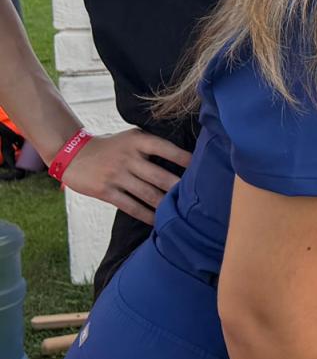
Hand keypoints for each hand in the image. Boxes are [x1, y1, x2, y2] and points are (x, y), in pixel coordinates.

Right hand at [60, 128, 191, 223]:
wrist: (73, 154)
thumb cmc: (111, 146)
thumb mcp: (131, 138)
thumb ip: (151, 145)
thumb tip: (182, 158)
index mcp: (138, 141)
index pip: (166, 148)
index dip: (184, 159)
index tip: (201, 167)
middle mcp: (128, 157)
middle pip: (158, 175)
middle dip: (178, 187)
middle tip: (197, 196)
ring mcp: (116, 175)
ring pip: (147, 193)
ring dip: (165, 203)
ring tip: (181, 211)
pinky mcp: (105, 191)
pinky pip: (130, 206)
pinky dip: (146, 215)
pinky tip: (157, 220)